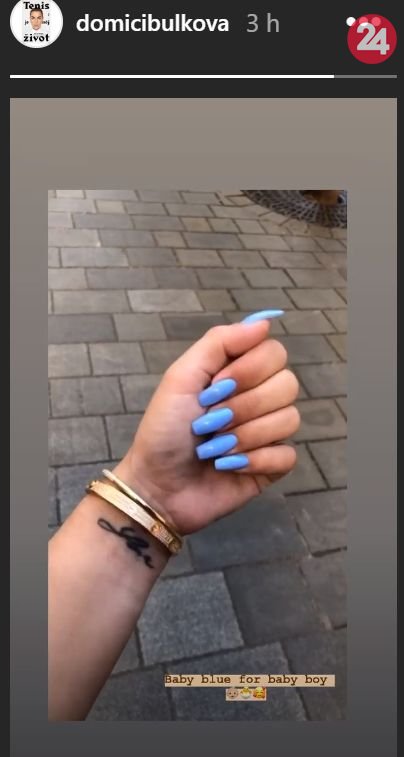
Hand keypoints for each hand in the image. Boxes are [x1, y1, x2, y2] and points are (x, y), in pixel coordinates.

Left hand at [113, 320, 299, 534]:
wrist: (157, 485)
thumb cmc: (163, 430)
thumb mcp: (181, 377)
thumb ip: (219, 343)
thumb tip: (264, 321)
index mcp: (239, 372)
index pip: (274, 353)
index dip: (248, 370)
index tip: (214, 387)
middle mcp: (260, 397)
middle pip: (287, 384)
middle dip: (243, 406)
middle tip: (210, 422)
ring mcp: (269, 432)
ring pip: (289, 419)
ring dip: (244, 436)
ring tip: (214, 448)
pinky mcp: (272, 465)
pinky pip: (287, 454)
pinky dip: (255, 461)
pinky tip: (229, 466)